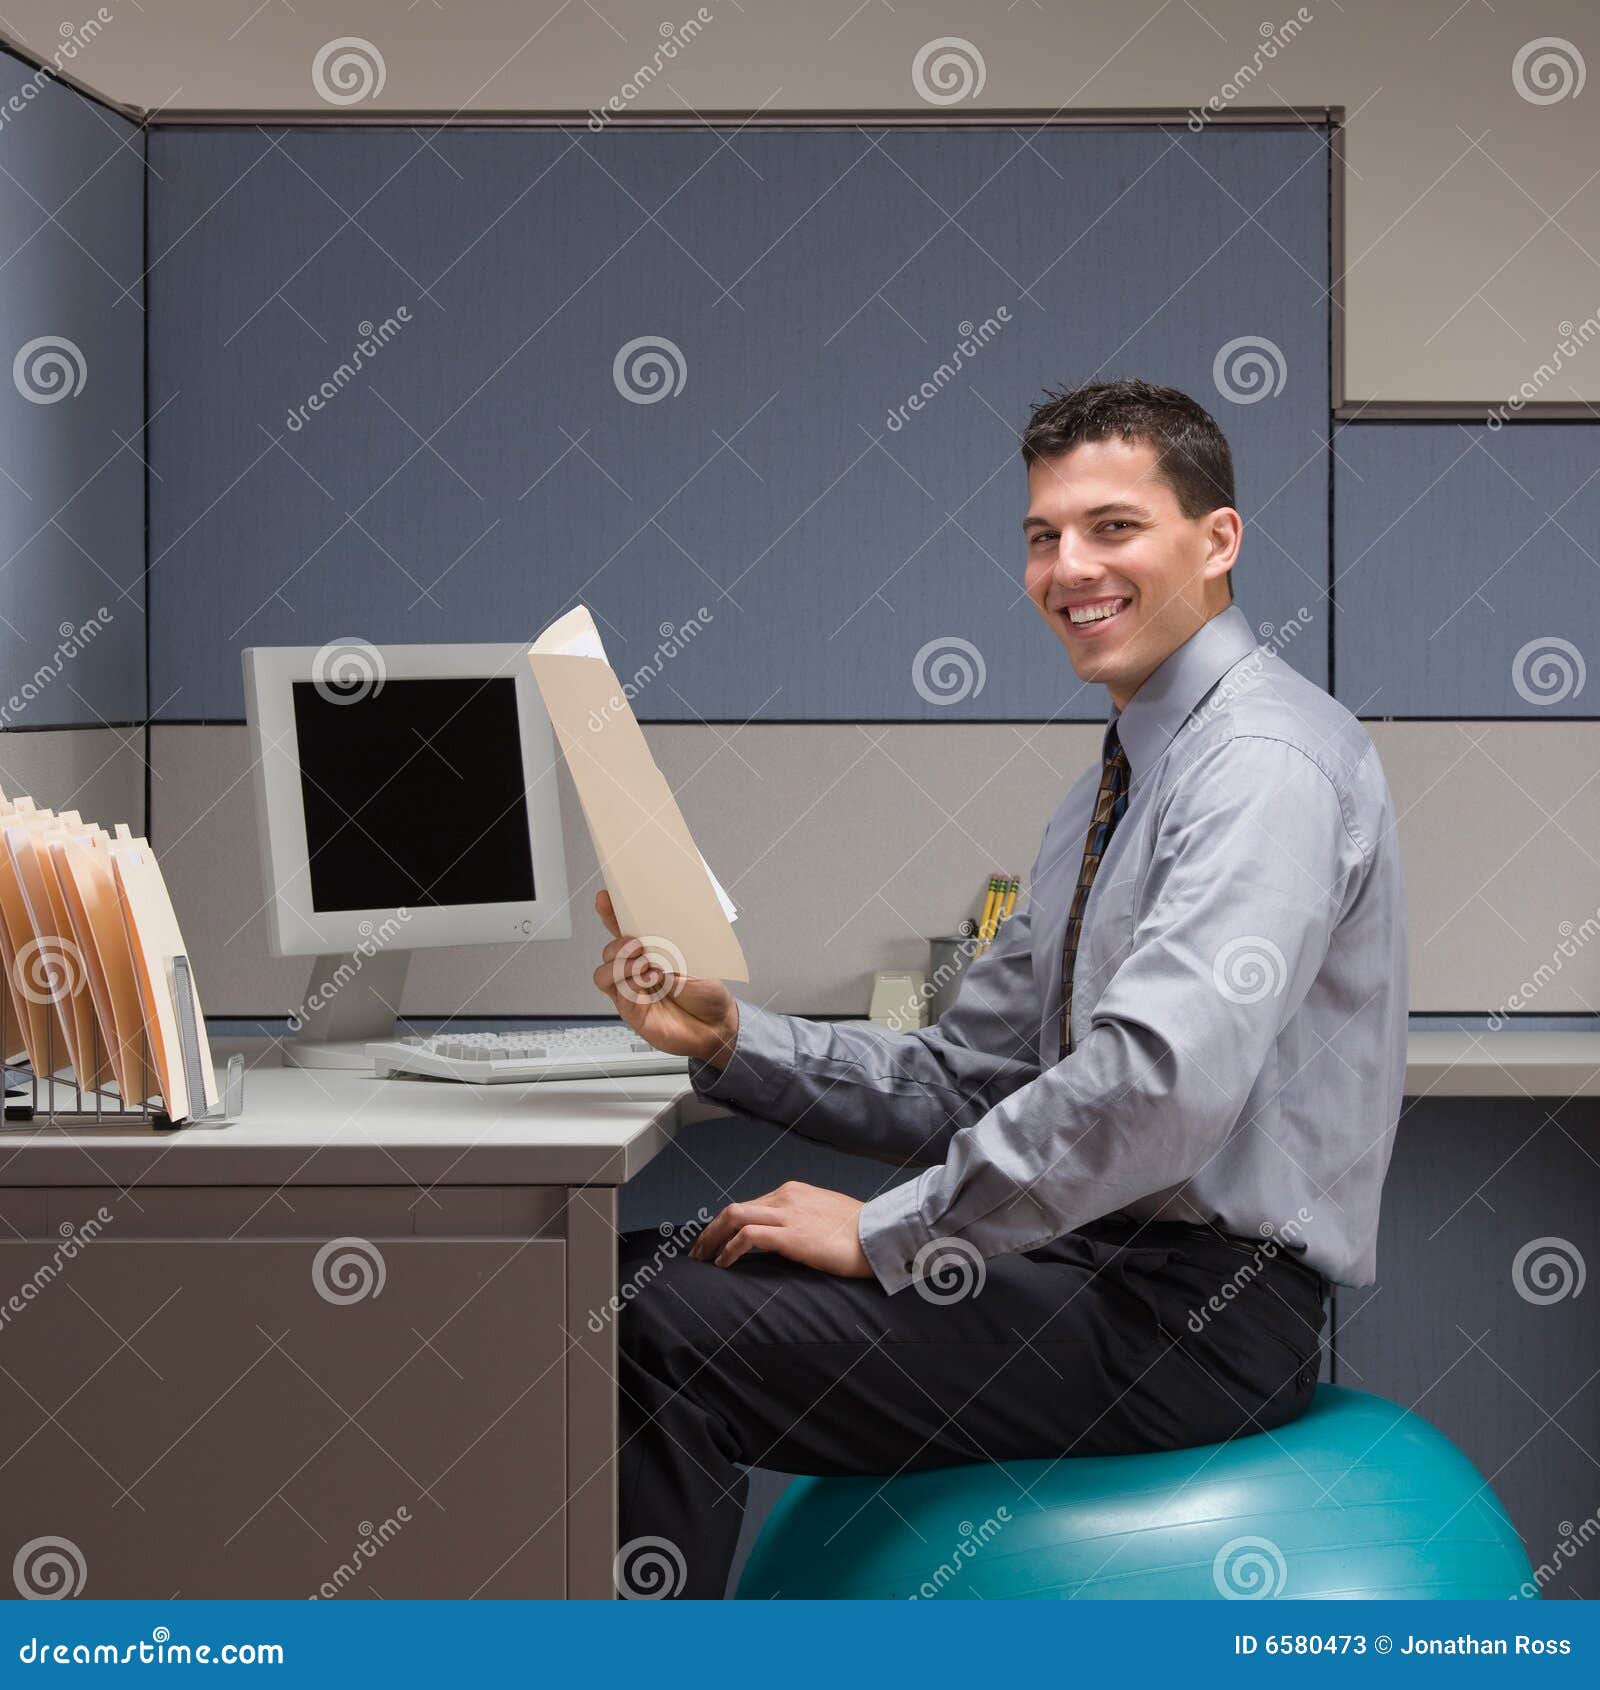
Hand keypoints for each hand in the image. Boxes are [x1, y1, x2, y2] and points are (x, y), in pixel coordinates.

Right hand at [591, 889, 739, 1066]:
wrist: (716, 1024)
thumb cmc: (705, 991)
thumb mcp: (694, 958)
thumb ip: (673, 944)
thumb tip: (657, 927)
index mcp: (649, 952)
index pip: (622, 930)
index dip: (610, 913)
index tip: (605, 898)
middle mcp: (635, 971)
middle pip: (608, 951)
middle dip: (618, 943)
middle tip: (638, 943)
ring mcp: (632, 992)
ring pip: (603, 974)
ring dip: (621, 965)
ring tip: (645, 964)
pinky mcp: (633, 1013)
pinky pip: (620, 996)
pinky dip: (633, 984)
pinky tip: (653, 979)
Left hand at [690, 1181, 872, 1277]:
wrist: (880, 1234)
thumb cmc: (859, 1231)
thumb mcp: (825, 1215)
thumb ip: (802, 1219)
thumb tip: (787, 1236)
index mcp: (793, 1191)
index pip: (749, 1205)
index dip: (726, 1224)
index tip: (715, 1241)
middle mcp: (786, 1196)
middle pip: (734, 1208)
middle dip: (710, 1230)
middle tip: (698, 1252)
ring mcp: (788, 1213)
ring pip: (734, 1218)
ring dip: (712, 1239)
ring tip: (703, 1260)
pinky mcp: (791, 1235)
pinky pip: (747, 1237)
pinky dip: (729, 1249)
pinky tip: (723, 1264)